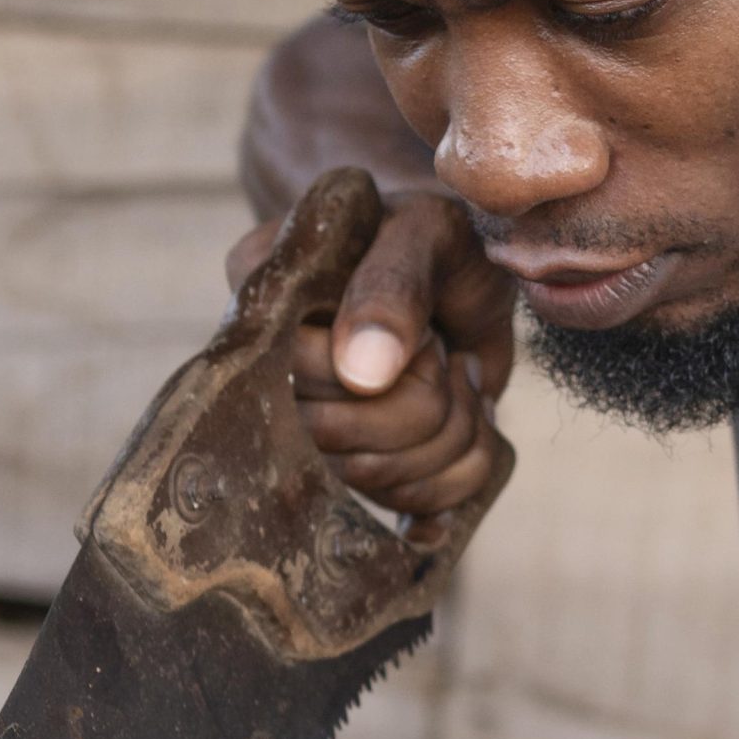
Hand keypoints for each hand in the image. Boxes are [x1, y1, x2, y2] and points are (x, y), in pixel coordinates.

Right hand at [226, 191, 514, 522]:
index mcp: (267, 300)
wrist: (468, 275)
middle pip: (331, 438)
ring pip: (372, 479)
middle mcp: (270, 371)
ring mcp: (310, 427)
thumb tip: (360, 374)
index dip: (384, 371)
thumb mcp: (427, 234)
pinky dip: (461, 472)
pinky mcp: (356, 464)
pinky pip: (403, 504)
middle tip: (448, 355)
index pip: (303, 376)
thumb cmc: (438, 241)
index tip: (426, 331)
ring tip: (463, 379)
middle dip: (424, 403)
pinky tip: (472, 425)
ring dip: (452, 435)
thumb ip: (393, 286)